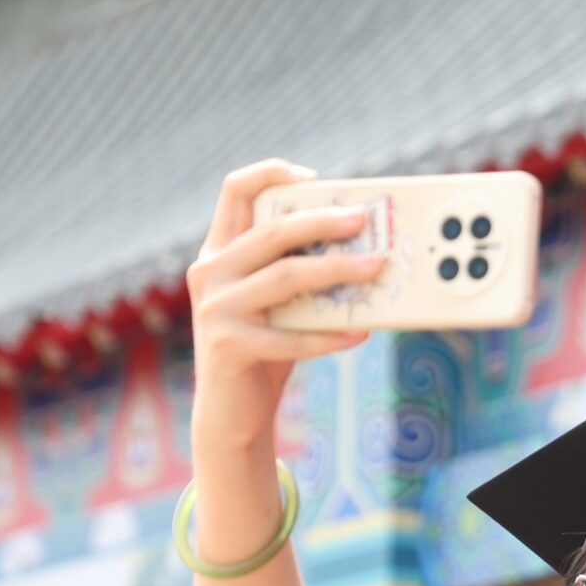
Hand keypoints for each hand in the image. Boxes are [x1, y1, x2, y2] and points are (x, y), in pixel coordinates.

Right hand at [186, 160, 384, 460]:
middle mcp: (209, 272)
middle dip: (321, 221)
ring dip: (336, 270)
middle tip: (363, 220)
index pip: (235, 191)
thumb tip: (366, 247)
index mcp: (218, 251)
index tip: (315, 178)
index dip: (271, 173)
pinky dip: (329, 335)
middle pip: (270, 232)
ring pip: (284, 277)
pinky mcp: (227, 346)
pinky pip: (290, 337)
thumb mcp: (278, 303)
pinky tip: (361, 332)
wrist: (232, 412)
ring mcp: (215, 309)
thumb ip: (299, 271)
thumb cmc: (265, 350)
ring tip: (376, 268)